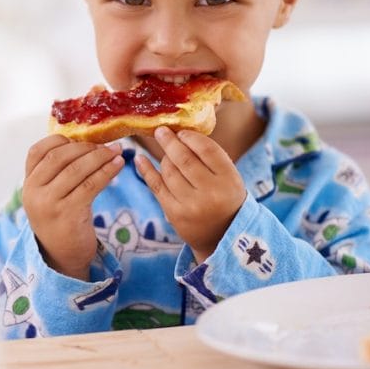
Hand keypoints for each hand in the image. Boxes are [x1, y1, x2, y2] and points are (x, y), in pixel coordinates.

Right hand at [21, 134, 123, 279]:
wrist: (62, 258)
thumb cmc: (61, 220)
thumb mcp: (49, 195)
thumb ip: (56, 172)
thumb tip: (84, 141)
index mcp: (28, 183)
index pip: (38, 151)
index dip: (60, 140)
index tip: (82, 139)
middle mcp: (33, 192)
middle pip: (59, 157)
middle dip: (86, 147)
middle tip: (107, 145)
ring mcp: (49, 203)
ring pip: (76, 169)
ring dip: (100, 156)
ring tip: (117, 151)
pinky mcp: (68, 214)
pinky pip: (90, 185)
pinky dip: (107, 171)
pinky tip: (118, 165)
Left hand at [134, 127, 245, 262]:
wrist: (222, 237)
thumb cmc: (225, 199)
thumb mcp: (229, 178)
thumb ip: (211, 158)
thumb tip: (181, 132)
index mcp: (229, 180)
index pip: (207, 150)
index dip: (191, 137)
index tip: (181, 132)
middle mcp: (211, 192)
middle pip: (185, 159)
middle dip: (169, 142)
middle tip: (160, 131)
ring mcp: (191, 205)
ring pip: (169, 171)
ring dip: (164, 158)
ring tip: (165, 152)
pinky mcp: (174, 213)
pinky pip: (156, 186)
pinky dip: (146, 170)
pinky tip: (140, 159)